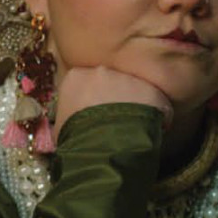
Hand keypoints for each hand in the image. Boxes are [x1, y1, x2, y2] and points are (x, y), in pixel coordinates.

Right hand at [52, 63, 172, 137]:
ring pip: (135, 90)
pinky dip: (157, 116)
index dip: (90, 99)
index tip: (93, 113)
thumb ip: (66, 118)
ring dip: (136, 106)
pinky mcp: (152, 92)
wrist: (101, 146)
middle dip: (114, 98)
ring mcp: (129, 79)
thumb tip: (68, 124)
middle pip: (111, 82)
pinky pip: (157, 103)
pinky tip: (151, 131)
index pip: (84, 83)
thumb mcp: (60, 129)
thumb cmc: (74, 139)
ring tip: (133, 129)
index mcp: (76, 78)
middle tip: (114, 121)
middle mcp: (102, 71)